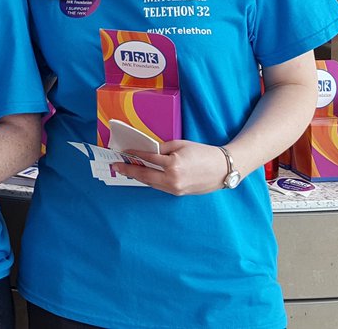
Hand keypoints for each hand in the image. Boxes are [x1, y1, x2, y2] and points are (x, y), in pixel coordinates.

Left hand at [111, 139, 231, 195]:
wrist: (223, 169)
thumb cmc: (203, 153)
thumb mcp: (181, 145)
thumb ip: (162, 148)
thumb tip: (147, 150)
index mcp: (173, 165)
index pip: (148, 158)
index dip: (134, 154)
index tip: (123, 152)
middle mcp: (172, 179)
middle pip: (144, 174)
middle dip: (128, 170)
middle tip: (115, 166)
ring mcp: (175, 189)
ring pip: (150, 182)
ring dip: (137, 176)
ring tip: (125, 170)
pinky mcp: (178, 193)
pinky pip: (159, 186)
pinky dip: (149, 180)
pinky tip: (141, 175)